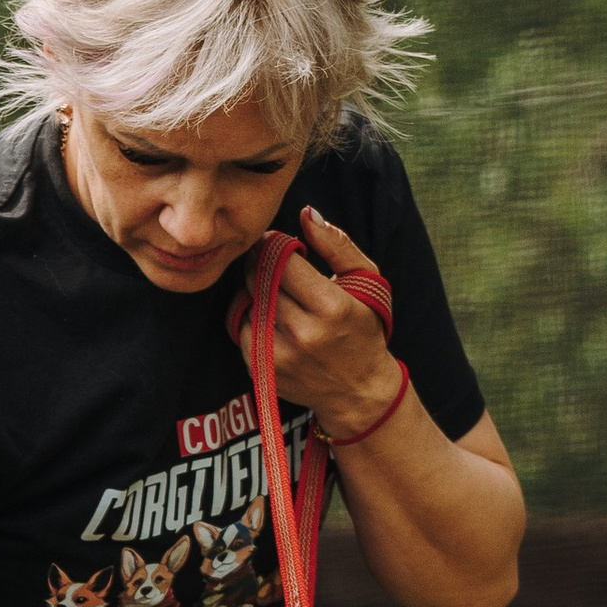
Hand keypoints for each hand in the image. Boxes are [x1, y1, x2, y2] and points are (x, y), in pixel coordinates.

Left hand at [225, 205, 401, 440]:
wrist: (360, 392)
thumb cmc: (365, 330)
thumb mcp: (364, 282)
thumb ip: (336, 245)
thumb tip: (306, 213)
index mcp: (332, 307)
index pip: (283, 261)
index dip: (275, 245)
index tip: (278, 243)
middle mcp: (304, 334)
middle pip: (260, 280)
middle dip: (259, 262)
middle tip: (267, 258)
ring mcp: (281, 356)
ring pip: (248, 303)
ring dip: (254, 290)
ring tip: (272, 288)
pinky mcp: (264, 371)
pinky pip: (241, 329)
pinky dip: (250, 316)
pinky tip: (270, 315)